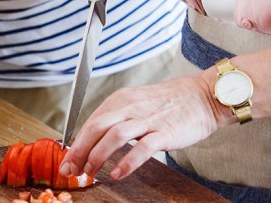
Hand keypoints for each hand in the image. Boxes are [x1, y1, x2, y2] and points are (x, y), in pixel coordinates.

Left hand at [58, 73, 223, 180]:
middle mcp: (131, 107)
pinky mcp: (165, 132)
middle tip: (71, 170)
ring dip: (97, 156)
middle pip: (97, 127)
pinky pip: (143, 148)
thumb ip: (117, 119)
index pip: (91, 121)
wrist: (203, 95)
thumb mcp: (137, 104)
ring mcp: (148, 119)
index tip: (68, 161)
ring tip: (90, 173)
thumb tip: (93, 142)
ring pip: (114, 136)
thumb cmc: (170, 103)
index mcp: (122, 100)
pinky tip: (117, 174)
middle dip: (80, 151)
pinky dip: (127, 162)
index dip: (76, 143)